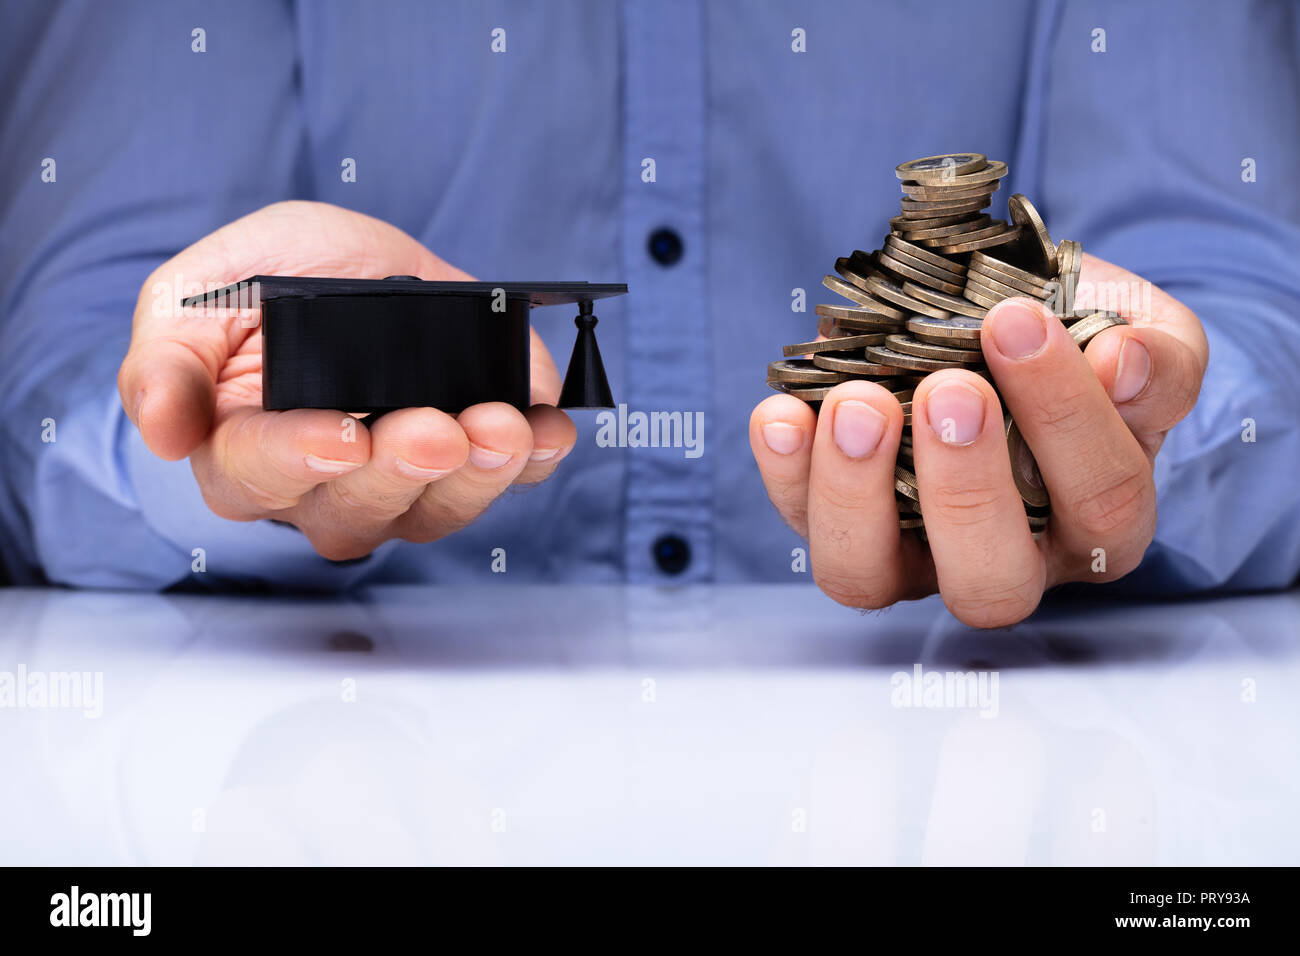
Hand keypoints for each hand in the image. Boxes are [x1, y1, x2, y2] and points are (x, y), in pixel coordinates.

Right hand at [118, 201, 574, 559]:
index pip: (259, 476)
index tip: (340, 436)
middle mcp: (326, 488)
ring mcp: (405, 484)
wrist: (346, 266)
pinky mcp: (472, 462)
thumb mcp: (195, 296)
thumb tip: (159, 431)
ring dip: (478, 472)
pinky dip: (537, 455)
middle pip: (358, 508)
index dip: (297, 460)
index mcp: (244, 452)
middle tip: (434, 429)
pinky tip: (549, 427)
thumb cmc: (262, 288)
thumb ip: (166, 359)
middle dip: (402, 469)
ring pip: (438, 509)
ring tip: (503, 425)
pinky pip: (509, 478)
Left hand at [750, 254, 1208, 627]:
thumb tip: (1125, 363)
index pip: (1099, 499)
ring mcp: (911, 557)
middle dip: (964, 487)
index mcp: (1100, 525)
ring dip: (853, 492)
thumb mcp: (1141, 335)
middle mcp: (1007, 562)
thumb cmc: (1080, 341)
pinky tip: (783, 411)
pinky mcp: (840, 526)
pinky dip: (782, 469)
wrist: (1002, 325)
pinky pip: (799, 522)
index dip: (1063, 415)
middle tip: (950, 389)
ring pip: (868, 578)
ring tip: (858, 403)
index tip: (1017, 322)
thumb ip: (1158, 355)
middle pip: (989, 581)